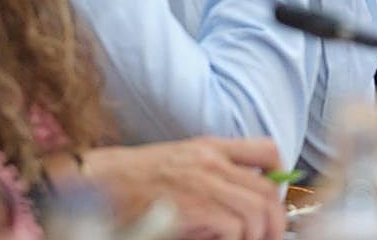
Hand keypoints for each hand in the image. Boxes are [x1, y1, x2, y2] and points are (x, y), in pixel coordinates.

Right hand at [84, 137, 283, 239]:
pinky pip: (234, 226)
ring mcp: (202, 182)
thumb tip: (244, 200)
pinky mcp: (191, 206)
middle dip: (275, 219)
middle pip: (268, 189)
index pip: (267, 150)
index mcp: (211, 146)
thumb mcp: (180, 161)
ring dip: (258, 234)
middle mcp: (212, 160)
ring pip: (257, 210)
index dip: (280, 177)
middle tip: (269, 237)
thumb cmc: (133, 178)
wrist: (96, 181)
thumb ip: (212, 173)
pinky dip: (235, 239)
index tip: (275, 201)